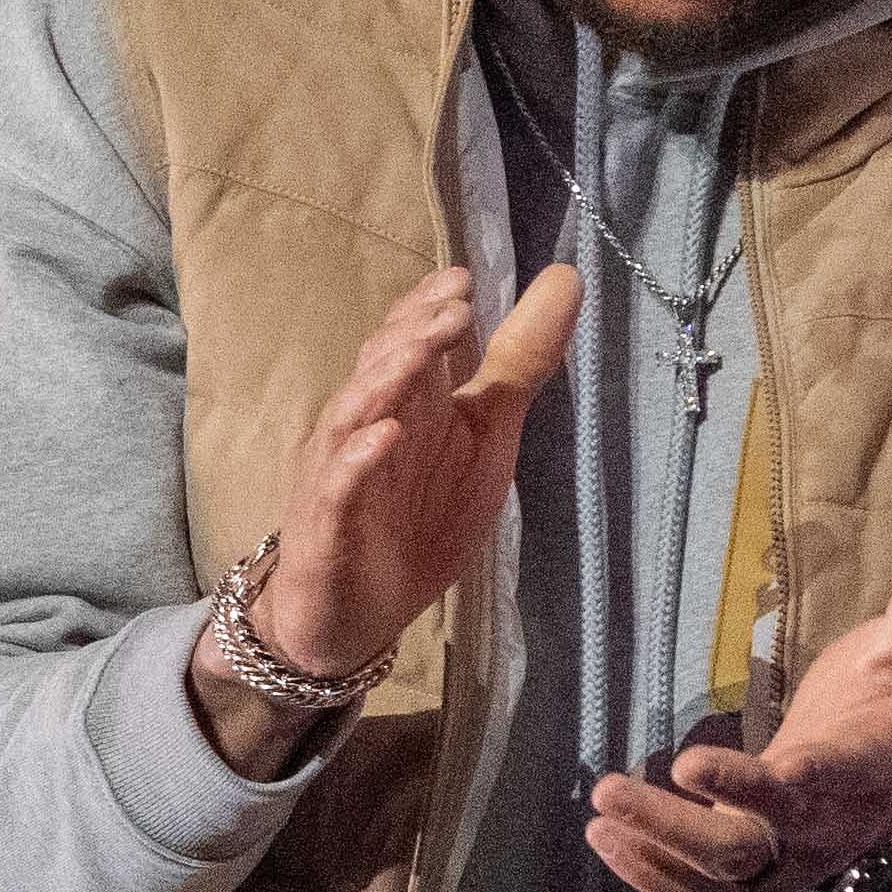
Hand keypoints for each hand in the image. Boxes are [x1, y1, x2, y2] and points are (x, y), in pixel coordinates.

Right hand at [187, 264, 580, 777]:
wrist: (357, 612)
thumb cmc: (418, 516)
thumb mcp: (483, 435)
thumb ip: (517, 364)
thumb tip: (563, 280)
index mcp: (402, 404)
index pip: (404, 341)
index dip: (426, 308)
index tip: (462, 278)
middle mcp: (364, 427)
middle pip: (379, 368)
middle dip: (412, 333)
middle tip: (453, 306)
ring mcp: (339, 474)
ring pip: (351, 416)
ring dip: (382, 382)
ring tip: (417, 353)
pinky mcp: (328, 526)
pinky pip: (339, 488)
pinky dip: (360, 460)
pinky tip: (385, 436)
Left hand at [586, 550, 891, 891]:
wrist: (885, 783)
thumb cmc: (885, 708)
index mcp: (855, 773)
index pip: (809, 784)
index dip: (756, 783)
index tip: (693, 765)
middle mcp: (817, 832)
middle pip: (742, 849)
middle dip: (674, 828)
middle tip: (610, 793)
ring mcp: (784, 863)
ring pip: (718, 883)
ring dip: (655, 856)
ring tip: (600, 820)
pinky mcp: (754, 876)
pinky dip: (655, 877)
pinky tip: (609, 842)